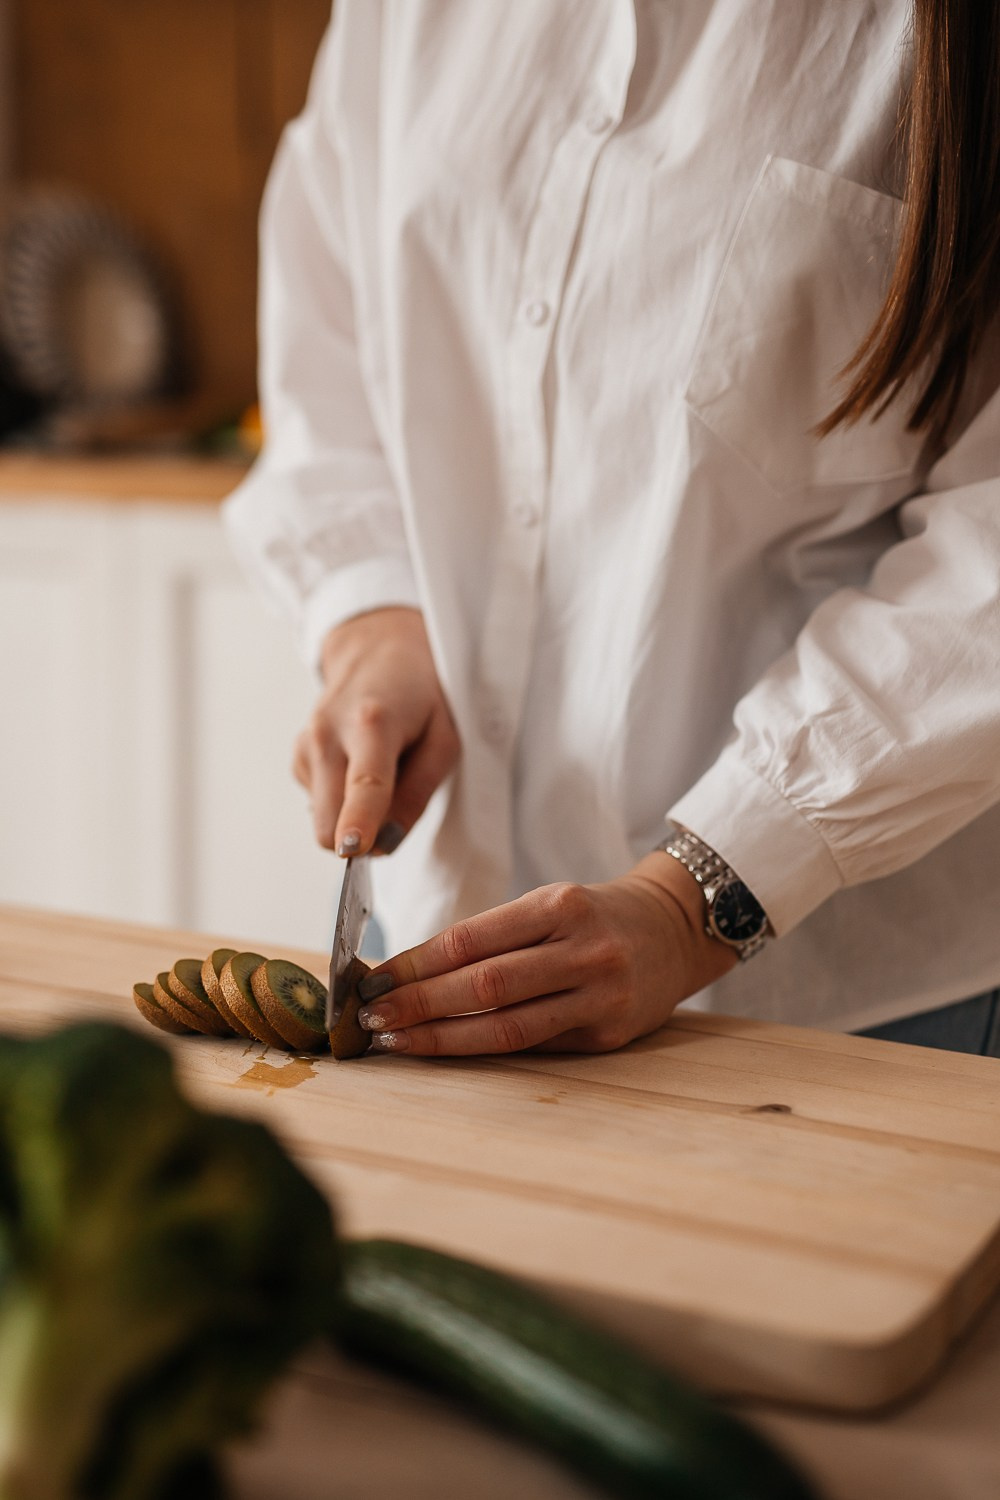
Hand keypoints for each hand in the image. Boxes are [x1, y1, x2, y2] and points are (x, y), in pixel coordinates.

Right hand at [293, 608, 459, 855]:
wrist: (378, 651)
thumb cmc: (420, 696)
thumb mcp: (445, 739)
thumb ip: (418, 792)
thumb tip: (386, 842)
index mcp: (373, 722)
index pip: (365, 781)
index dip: (358, 819)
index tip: (353, 848)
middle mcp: (328, 732)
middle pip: (330, 816)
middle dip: (360, 835)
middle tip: (396, 805)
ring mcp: (306, 743)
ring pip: (323, 816)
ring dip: (353, 813)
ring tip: (381, 769)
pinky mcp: (298, 755)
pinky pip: (320, 803)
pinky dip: (343, 798)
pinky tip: (359, 763)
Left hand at [354, 852, 738, 1054]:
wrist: (673, 930)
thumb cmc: (591, 917)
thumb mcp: (549, 905)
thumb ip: (492, 937)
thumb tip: (408, 974)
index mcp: (561, 906)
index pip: (471, 939)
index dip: (416, 964)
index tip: (375, 981)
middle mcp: (584, 950)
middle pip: (485, 986)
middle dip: (420, 1005)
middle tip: (372, 1019)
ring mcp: (601, 996)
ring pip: (508, 1027)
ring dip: (442, 1038)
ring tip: (396, 1042)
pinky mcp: (609, 1034)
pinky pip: (535, 1047)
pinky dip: (484, 1050)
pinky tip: (447, 1050)